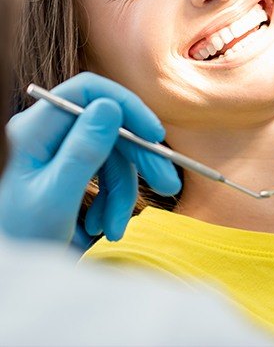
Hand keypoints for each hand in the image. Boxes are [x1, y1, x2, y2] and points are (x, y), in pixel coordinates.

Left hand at [0, 72, 180, 242]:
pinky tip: (102, 226)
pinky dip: (110, 199)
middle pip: (107, 126)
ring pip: (110, 155)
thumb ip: (83, 151)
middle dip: (138, 158)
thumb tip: (111, 106)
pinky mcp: (67, 168)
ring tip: (113, 230)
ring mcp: (58, 150)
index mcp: (35, 129)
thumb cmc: (18, 238)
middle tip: (168, 184)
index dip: (127, 106)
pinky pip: (102, 174)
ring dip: (121, 193)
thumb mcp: (54, 199)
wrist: (8, 271)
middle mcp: (48, 133)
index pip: (88, 92)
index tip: (155, 135)